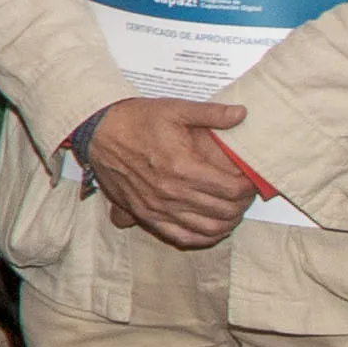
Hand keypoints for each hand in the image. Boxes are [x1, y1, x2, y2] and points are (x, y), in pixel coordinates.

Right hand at [80, 96, 262, 249]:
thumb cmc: (134, 120)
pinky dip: (202, 237)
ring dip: (227, 222)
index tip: (251, 181)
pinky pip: (181, 236)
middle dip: (242, 204)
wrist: (96, 132)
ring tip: (233, 210)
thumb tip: (241, 114)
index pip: (232, 189)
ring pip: (207, 228)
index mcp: (182, 166)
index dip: (249, 187)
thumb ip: (211, 113)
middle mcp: (171, 191)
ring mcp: (157, 207)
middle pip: (224, 210)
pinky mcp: (145, 215)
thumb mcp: (174, 109)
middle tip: (246, 194)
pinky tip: (211, 228)